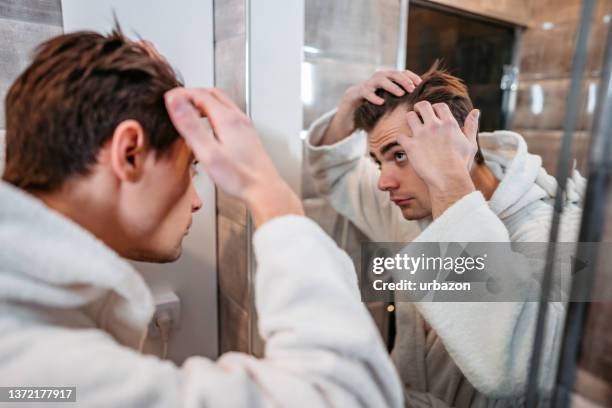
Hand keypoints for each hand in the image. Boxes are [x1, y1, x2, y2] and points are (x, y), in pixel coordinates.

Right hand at [164, 87, 303, 225]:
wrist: (264, 190)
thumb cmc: (238, 176)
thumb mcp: (208, 152)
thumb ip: (190, 125)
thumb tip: (175, 101)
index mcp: (227, 119)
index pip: (200, 94)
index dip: (181, 94)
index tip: (167, 99)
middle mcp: (238, 118)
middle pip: (212, 94)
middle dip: (192, 95)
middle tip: (177, 103)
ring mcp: (245, 126)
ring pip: (222, 104)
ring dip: (204, 103)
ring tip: (189, 114)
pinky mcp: (247, 136)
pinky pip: (228, 115)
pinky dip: (214, 114)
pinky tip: (208, 128)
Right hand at [319, 70, 421, 144]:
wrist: (350, 109)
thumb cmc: (372, 105)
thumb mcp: (387, 101)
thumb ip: (399, 97)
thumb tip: (418, 101)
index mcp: (386, 79)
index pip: (401, 72)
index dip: (411, 76)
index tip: (420, 84)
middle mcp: (377, 78)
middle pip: (392, 74)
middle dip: (403, 80)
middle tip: (412, 89)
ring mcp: (367, 84)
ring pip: (380, 80)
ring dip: (392, 86)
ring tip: (401, 94)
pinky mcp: (358, 92)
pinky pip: (366, 92)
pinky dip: (374, 97)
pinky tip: (381, 103)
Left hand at [399, 101, 479, 217]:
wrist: (448, 179)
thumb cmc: (461, 164)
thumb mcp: (470, 143)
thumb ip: (471, 126)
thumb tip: (476, 111)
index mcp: (449, 123)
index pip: (439, 106)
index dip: (435, 109)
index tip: (434, 115)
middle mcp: (434, 126)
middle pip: (422, 106)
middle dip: (419, 108)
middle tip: (418, 114)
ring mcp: (421, 135)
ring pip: (409, 116)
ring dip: (410, 120)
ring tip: (411, 127)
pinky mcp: (411, 146)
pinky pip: (400, 136)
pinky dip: (402, 139)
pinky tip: (406, 143)